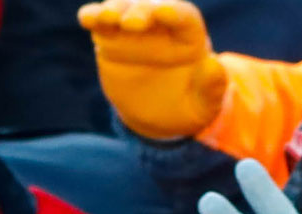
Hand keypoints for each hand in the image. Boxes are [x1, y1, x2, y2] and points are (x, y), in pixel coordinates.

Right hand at [78, 0, 227, 139]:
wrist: (159, 116)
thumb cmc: (188, 106)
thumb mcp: (205, 105)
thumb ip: (212, 87)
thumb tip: (213, 65)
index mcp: (189, 35)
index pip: (183, 16)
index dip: (174, 12)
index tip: (164, 12)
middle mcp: (160, 25)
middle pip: (150, 6)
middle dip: (140, 10)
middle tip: (131, 23)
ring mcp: (133, 28)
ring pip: (122, 8)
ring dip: (114, 9)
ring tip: (107, 18)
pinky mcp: (110, 38)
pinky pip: (100, 22)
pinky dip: (93, 16)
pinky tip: (87, 19)